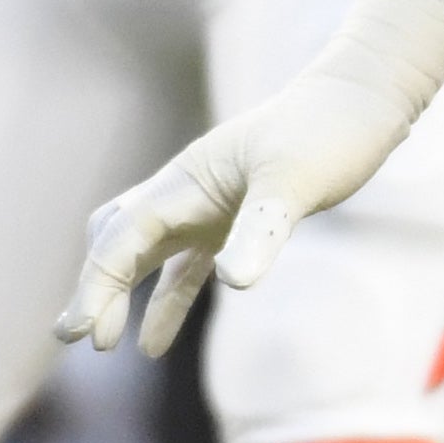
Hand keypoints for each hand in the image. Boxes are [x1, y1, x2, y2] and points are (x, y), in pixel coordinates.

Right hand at [53, 62, 423, 356]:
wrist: (364, 97)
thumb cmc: (329, 130)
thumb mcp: (296, 180)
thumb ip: (262, 229)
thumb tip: (231, 281)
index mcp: (187, 179)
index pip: (124, 237)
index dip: (98, 285)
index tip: (83, 334)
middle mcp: (187, 189)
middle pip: (119, 240)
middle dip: (95, 286)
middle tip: (79, 337)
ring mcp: (210, 203)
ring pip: (145, 253)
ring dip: (119, 293)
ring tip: (98, 341)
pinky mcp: (236, 218)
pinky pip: (185, 266)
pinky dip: (166, 302)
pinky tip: (154, 345)